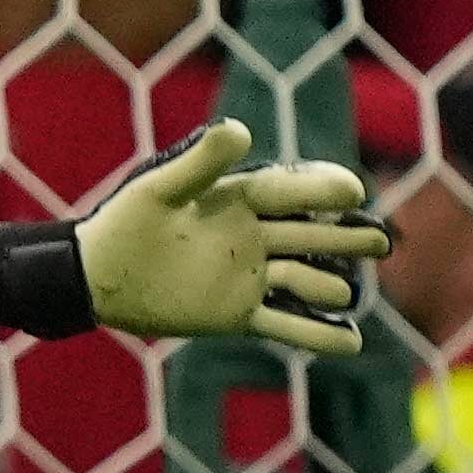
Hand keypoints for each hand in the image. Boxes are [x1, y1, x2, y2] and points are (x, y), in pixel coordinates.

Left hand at [82, 120, 388, 356]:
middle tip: (380, 240)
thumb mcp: (158, 189)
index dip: (322, 192)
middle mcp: (254, 236)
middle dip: (346, 238)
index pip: (292, 192)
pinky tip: (353, 342)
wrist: (92, 277)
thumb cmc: (122, 225)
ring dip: (328, 286)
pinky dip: (318, 333)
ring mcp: (249, 276)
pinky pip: (285, 324)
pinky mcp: (237, 313)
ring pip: (303, 280)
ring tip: (346, 291)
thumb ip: (199, 163)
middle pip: (312, 235)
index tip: (352, 193)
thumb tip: (239, 130)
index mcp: (239, 200)